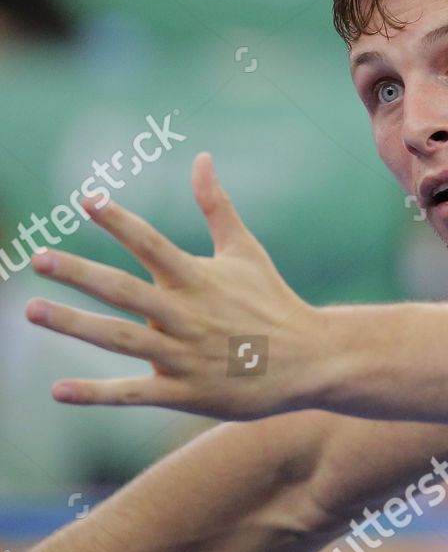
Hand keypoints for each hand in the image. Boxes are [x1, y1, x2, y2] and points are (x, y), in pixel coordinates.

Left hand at [25, 152, 319, 418]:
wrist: (311, 360)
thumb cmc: (273, 301)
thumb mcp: (246, 250)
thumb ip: (216, 206)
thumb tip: (202, 157)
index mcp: (200, 279)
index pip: (153, 243)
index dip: (120, 221)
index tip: (87, 199)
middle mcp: (188, 315)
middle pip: (125, 291)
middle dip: (80, 274)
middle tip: (39, 258)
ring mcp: (184, 355)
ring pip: (120, 339)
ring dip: (74, 325)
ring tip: (32, 310)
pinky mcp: (184, 392)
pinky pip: (133, 393)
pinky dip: (96, 393)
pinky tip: (57, 390)